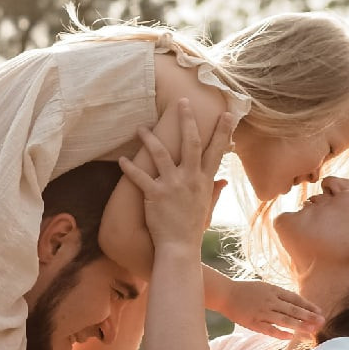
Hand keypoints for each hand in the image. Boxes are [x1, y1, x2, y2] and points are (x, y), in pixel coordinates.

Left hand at [119, 102, 233, 248]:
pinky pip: (140, 177)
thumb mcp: (208, 207)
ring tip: (140, 127)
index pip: (216, 151)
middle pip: (191, 143)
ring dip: (150, 138)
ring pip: (161, 154)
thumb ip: (214, 190)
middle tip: (181, 102)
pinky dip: (130, 168)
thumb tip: (222, 180)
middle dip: (186, 120)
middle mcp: (190, 179)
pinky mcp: (155, 195)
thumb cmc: (193, 227)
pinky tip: (122, 159)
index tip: (226, 114)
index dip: (222, 132)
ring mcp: (172, 186)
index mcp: (205, 180)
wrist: (180, 247)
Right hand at [220, 277, 324, 338]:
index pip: (295, 299)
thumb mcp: (264, 287)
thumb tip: (295, 303)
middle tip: (322, 323)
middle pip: (293, 310)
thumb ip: (279, 295)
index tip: (320, 312)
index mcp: (273, 290)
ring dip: (299, 326)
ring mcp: (262, 312)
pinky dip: (280, 333)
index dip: (308, 306)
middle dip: (309, 317)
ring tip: (311, 332)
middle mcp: (270, 301)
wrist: (225, 293)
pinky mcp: (253, 322)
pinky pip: (269, 329)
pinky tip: (290, 337)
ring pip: (284, 320)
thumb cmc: (245, 290)